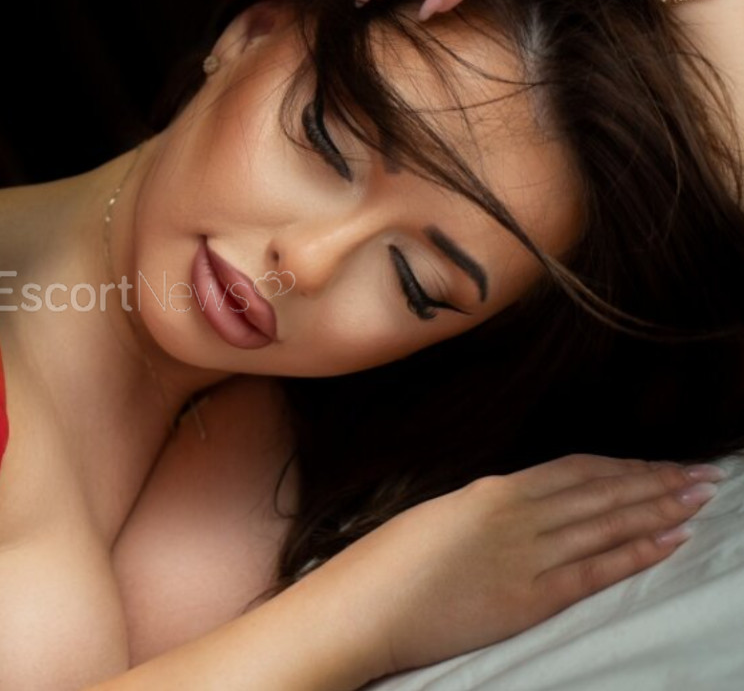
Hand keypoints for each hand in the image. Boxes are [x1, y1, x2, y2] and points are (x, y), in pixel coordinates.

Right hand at [317, 453, 720, 679]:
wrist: (367, 606)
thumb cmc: (387, 565)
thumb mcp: (438, 518)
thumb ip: (483, 513)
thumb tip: (515, 511)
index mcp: (491, 490)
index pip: (575, 471)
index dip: (624, 467)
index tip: (659, 464)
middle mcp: (517, 515)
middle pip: (602, 493)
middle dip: (657, 482)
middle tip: (704, 474)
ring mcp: (527, 555)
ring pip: (608, 524)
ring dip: (659, 510)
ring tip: (698, 499)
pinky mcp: (531, 597)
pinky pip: (597, 570)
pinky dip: (638, 553)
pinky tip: (669, 540)